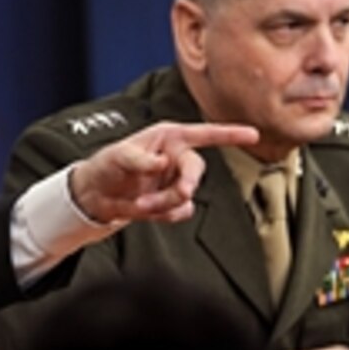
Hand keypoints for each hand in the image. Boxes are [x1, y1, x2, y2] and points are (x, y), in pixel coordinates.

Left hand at [69, 121, 258, 223]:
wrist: (95, 196)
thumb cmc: (105, 165)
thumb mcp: (118, 156)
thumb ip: (140, 159)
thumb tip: (162, 162)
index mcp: (168, 138)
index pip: (203, 134)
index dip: (229, 134)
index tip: (253, 135)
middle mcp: (175, 157)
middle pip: (196, 170)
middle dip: (185, 183)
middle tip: (178, 191)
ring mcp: (174, 181)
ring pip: (186, 195)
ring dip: (163, 203)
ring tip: (139, 203)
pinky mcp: (171, 202)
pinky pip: (181, 211)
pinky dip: (164, 215)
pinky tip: (147, 210)